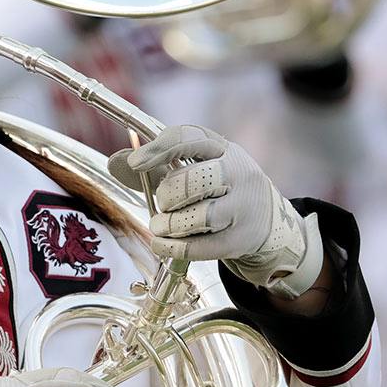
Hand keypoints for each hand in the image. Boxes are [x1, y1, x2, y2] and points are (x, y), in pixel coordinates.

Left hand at [107, 124, 323, 297]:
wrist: (269, 222)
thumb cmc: (220, 188)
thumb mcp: (195, 166)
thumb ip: (154, 165)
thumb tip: (116, 161)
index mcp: (223, 149)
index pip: (190, 139)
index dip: (159, 149)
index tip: (136, 162)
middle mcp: (238, 174)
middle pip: (197, 180)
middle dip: (168, 193)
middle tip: (162, 202)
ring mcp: (243, 209)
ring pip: (202, 216)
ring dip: (170, 223)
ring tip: (161, 225)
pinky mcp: (240, 240)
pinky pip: (201, 247)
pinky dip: (173, 247)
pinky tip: (162, 244)